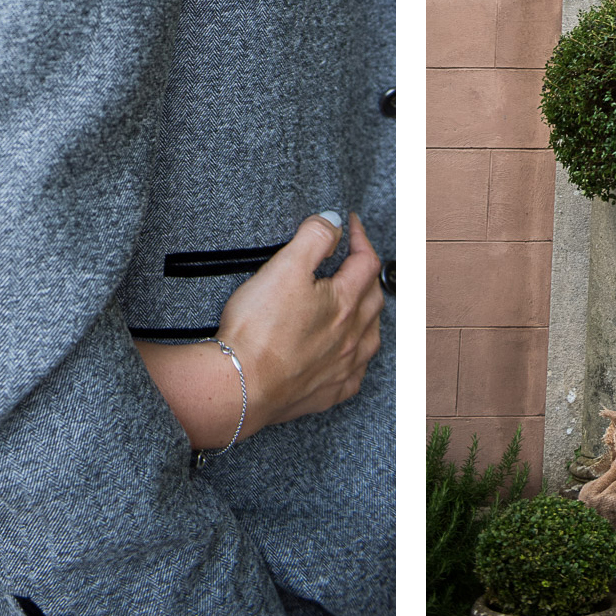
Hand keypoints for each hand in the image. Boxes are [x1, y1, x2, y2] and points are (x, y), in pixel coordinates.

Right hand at [215, 214, 383, 434]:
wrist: (241, 386)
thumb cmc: (258, 330)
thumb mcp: (284, 267)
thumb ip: (313, 239)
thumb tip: (333, 222)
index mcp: (344, 303)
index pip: (366, 262)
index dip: (359, 238)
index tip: (349, 226)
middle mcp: (351, 337)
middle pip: (374, 298)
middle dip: (367, 274)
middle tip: (353, 260)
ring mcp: (341, 368)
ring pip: (371, 338)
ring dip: (369, 316)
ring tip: (358, 305)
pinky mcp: (326, 393)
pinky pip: (355, 376)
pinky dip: (356, 359)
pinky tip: (346, 356)